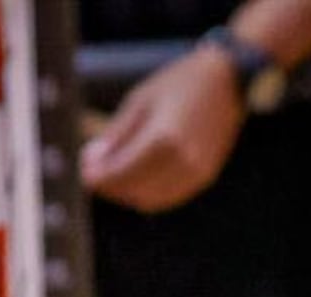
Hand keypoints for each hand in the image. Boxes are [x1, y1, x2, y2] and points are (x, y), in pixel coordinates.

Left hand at [80, 43, 246, 212]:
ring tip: (114, 172)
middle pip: (133, 191)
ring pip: (149, 201)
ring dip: (127, 192)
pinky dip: (147, 192)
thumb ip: (116, 136)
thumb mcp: (140, 101)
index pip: (120, 174)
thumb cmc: (180, 83)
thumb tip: (93, 162)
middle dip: (110, 186)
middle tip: (95, 171)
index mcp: (162, 140)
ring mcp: (195, 174)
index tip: (84, 170)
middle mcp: (181, 163)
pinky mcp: (203, 179)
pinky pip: (167, 197)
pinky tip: (137, 175)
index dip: (97, 177)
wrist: (226, 80)